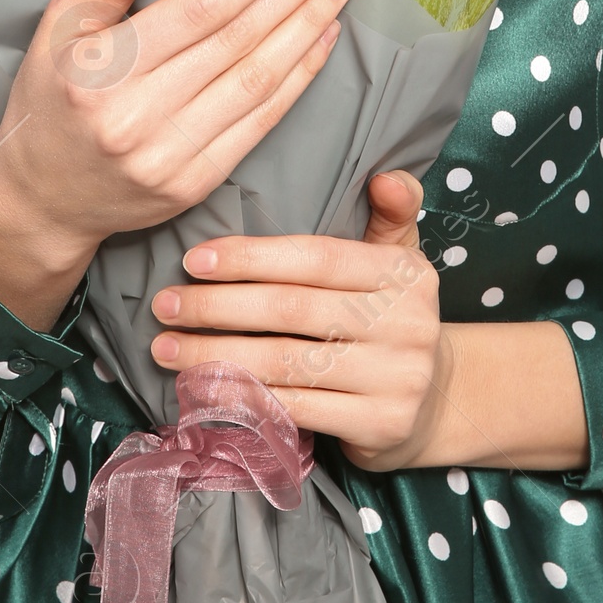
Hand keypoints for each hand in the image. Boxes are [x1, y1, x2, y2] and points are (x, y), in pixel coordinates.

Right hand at [0, 0, 356, 329]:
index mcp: (102, 68)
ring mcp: (169, 156)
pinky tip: (322, 40)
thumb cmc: (50, 96)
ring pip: (257, 81)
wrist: (40, 199)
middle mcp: (137, 115)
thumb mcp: (61, 24)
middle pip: (239, 39)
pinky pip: (260, 124)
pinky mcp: (195, 184)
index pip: (202, 7)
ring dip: (308, 28)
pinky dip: (298, 79)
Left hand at [148, 170, 449, 469]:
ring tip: (168, 350)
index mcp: (405, 272)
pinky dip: (245, 399)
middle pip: (293, 309)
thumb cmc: (393, 318)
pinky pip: (296, 410)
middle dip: (218, 307)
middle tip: (165, 306)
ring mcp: (397, 378)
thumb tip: (384, 177)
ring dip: (216, 356)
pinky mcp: (381, 425)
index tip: (194, 260)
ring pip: (287, 363)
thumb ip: (390, 214)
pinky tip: (204, 391)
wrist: (437, 400)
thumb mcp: (400, 260)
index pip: (317, 258)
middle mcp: (407, 323)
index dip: (252, 258)